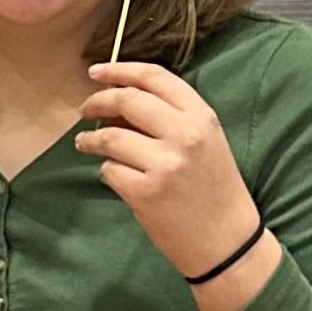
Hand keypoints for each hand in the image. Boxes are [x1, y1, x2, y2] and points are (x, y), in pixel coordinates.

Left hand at [75, 61, 276, 310]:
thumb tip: (120, 100)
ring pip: (110, 136)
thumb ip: (172, 117)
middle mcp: (184, 134)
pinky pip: (109, 170)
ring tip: (85, 143)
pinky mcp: (145, 192)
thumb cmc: (214, 189)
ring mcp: (164, 164)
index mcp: (202, 116)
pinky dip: (106, 170)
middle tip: (84, 108)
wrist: (227, 240)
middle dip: (98, 100)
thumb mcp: (206, 141)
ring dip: (91, 139)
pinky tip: (113, 175)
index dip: (120, 70)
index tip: (96, 71)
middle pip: (127, 100)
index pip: (155, 78)